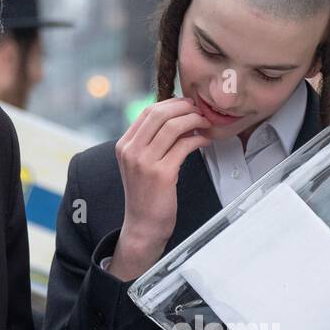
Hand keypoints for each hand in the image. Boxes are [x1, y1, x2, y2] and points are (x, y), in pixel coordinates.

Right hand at [109, 97, 211, 280]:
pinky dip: (198, 138)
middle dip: (184, 107)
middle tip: (200, 110)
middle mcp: (131, 151)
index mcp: (124, 145)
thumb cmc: (146, 195)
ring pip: (172, 126)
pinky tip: (204, 140)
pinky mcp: (161, 174)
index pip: (147, 112)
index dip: (171, 104)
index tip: (187, 105)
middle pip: (159, 114)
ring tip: (205, 123)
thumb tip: (175, 118)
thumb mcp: (140, 164)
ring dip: (194, 120)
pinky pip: (184, 146)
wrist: (143, 225)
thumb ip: (150, 143)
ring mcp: (144, 162)